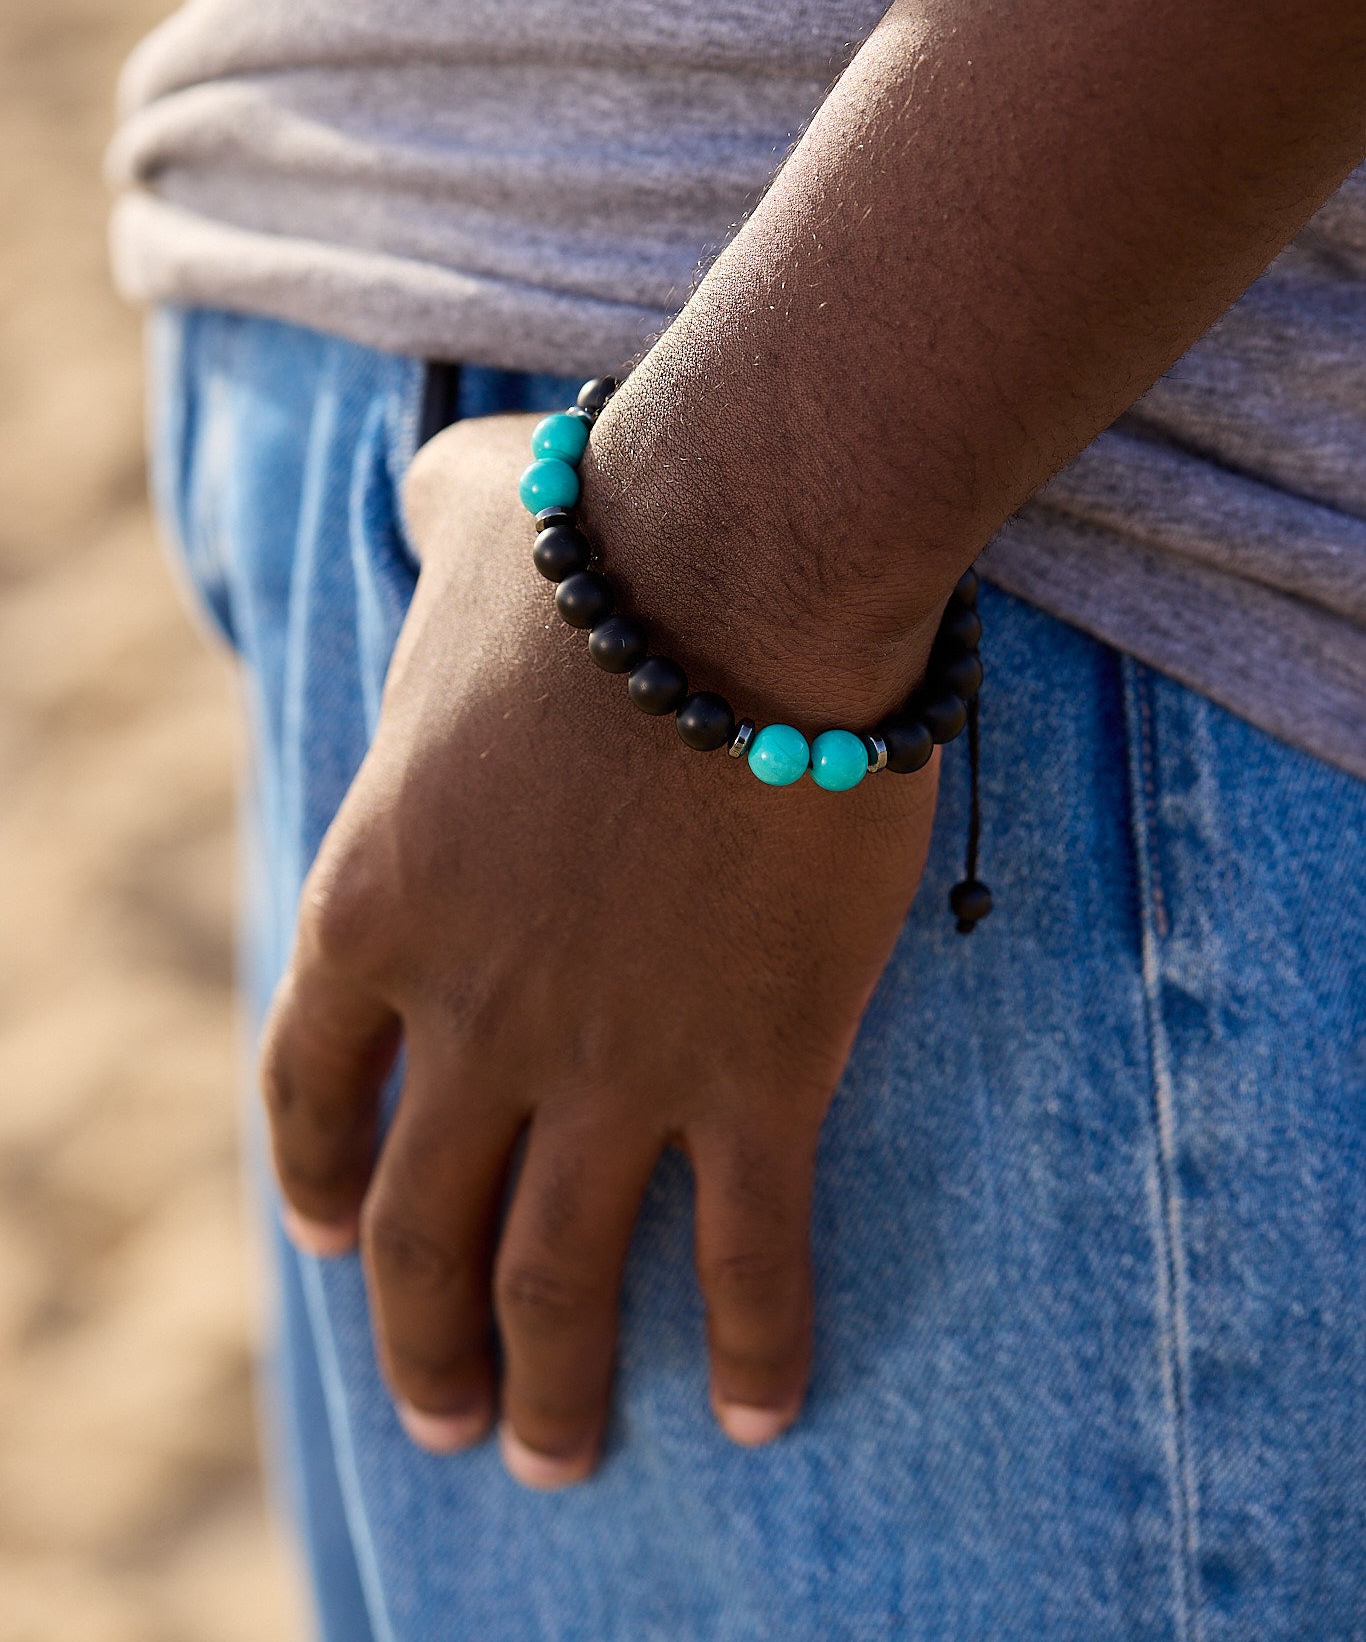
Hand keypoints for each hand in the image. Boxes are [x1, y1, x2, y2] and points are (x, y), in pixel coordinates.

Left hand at [260, 414, 938, 1487]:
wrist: (746, 562)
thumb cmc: (603, 536)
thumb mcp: (467, 531)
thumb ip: (425, 532)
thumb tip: (434, 494)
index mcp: (376, 903)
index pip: (311, 1091)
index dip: (321, 1182)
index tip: (336, 1240)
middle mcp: (471, 1016)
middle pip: (422, 1232)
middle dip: (424, 1344)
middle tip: (448, 1414)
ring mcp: (610, 1060)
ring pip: (561, 1284)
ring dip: (554, 1391)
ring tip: (559, 1458)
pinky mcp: (756, 1070)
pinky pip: (750, 1254)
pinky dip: (756, 1348)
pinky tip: (762, 1411)